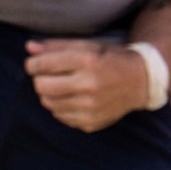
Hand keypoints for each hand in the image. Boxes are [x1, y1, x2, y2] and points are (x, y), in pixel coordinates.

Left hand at [24, 37, 148, 130]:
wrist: (141, 82)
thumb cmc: (111, 59)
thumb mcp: (88, 46)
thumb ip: (57, 46)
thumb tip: (29, 48)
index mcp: (88, 61)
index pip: (44, 65)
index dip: (32, 64)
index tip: (33, 63)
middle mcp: (89, 85)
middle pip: (42, 86)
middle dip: (39, 79)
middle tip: (47, 76)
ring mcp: (90, 107)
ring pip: (48, 103)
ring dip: (50, 94)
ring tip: (61, 86)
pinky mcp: (90, 123)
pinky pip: (61, 117)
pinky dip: (61, 107)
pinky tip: (73, 98)